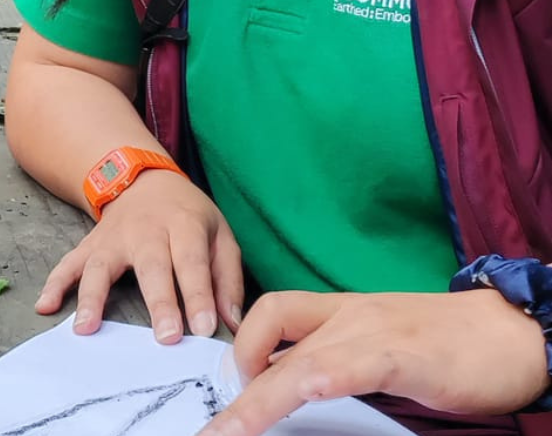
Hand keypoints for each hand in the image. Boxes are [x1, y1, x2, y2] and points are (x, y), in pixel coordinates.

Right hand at [35, 169, 243, 343]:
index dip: (199, 295)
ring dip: (93, 297)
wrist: (143, 179)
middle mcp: (146, 231)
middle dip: (159, 302)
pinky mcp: (91, 245)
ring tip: (86, 328)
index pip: (193, 261)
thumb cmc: (187, 215)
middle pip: (152, 266)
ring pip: (102, 266)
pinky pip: (69, 263)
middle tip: (165, 338)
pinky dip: (54, 283)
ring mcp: (113, 238)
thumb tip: (232, 326)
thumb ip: (227, 279)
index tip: (203, 330)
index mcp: (183, 226)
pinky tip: (44, 306)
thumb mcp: (219, 233)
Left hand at [200, 289, 550, 435]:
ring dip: (260, 394)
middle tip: (222, 422)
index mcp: (342, 311)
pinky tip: (301, 393)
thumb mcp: (383, 348)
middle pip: (272, 323)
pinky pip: (348, 365)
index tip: (226, 386)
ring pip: (299, 355)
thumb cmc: (451, 346)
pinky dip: (318, 380)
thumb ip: (342, 361)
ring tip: (232, 429)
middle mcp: (348, 314)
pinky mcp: (401, 354)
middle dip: (238, 369)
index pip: (274, 312)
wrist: (512, 330)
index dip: (243, 344)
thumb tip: (300, 387)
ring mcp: (372, 330)